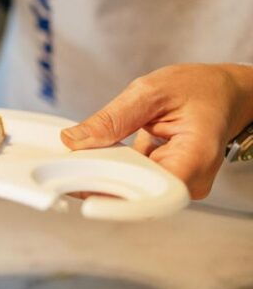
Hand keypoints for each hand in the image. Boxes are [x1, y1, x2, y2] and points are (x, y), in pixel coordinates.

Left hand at [60, 63, 252, 198]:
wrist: (222, 93)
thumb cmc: (199, 89)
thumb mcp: (150, 92)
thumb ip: (112, 118)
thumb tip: (74, 140)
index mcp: (195, 157)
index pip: (156, 192)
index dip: (119, 200)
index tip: (87, 196)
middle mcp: (189, 180)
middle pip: (138, 194)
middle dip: (99, 182)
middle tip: (66, 170)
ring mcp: (177, 183)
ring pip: (131, 190)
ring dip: (102, 176)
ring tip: (76, 162)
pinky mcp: (164, 180)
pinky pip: (133, 181)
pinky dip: (110, 170)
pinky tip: (91, 160)